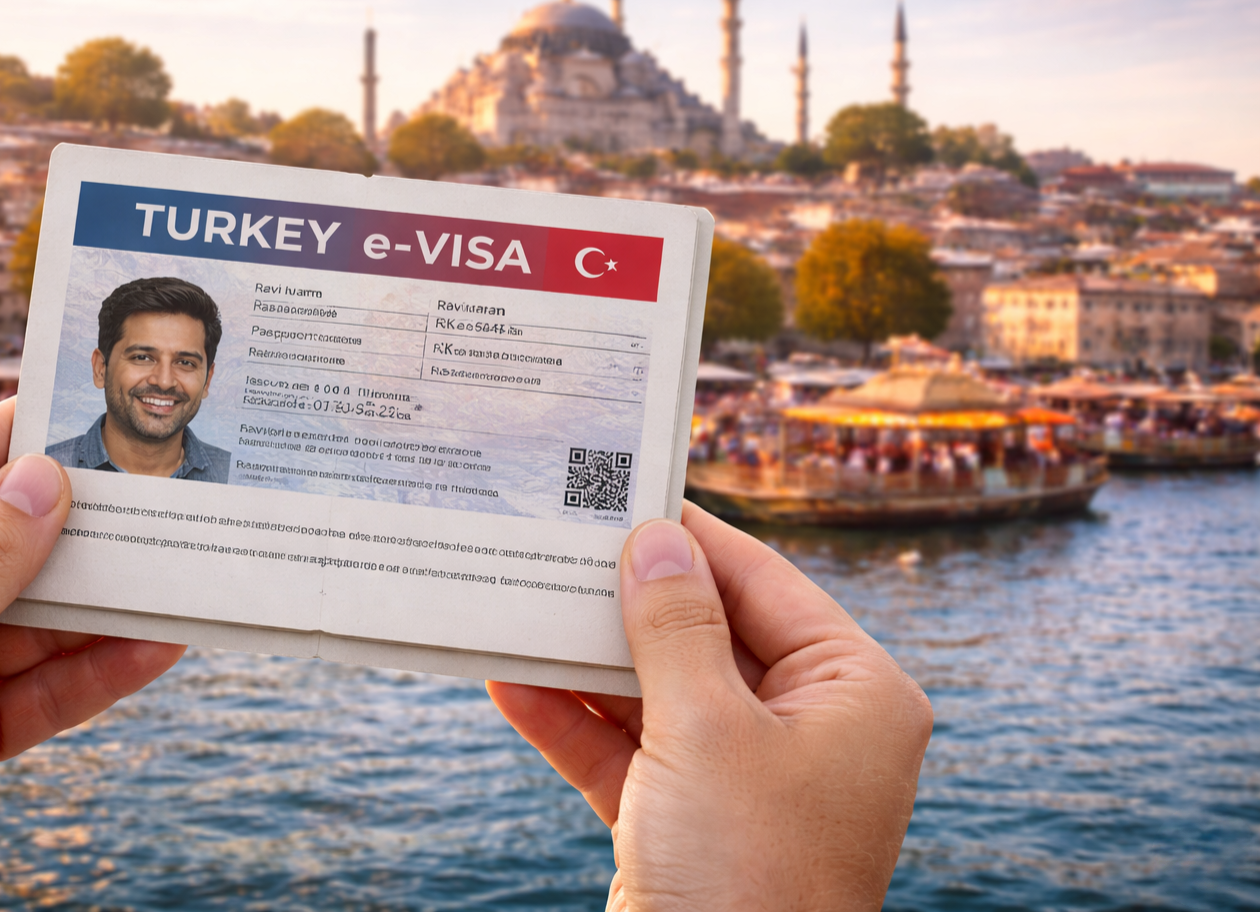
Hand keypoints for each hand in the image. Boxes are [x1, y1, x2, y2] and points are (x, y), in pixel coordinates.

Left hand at [0, 398, 185, 909]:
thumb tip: (47, 478)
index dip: (32, 437)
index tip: (108, 416)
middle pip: (11, 541)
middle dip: (89, 529)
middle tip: (172, 503)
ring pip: (40, 616)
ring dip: (107, 604)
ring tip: (184, 574)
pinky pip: (46, 686)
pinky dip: (100, 670)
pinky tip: (157, 648)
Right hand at [489, 502, 931, 910]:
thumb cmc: (747, 874)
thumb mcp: (707, 729)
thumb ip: (674, 628)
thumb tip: (655, 539)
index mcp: (854, 695)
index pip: (763, 583)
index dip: (691, 538)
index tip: (624, 491)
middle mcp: (809, 730)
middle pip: (706, 635)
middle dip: (626, 600)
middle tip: (558, 543)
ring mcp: (747, 779)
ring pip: (658, 692)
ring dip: (587, 659)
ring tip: (520, 601)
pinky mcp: (688, 822)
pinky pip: (627, 752)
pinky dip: (573, 723)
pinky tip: (510, 682)